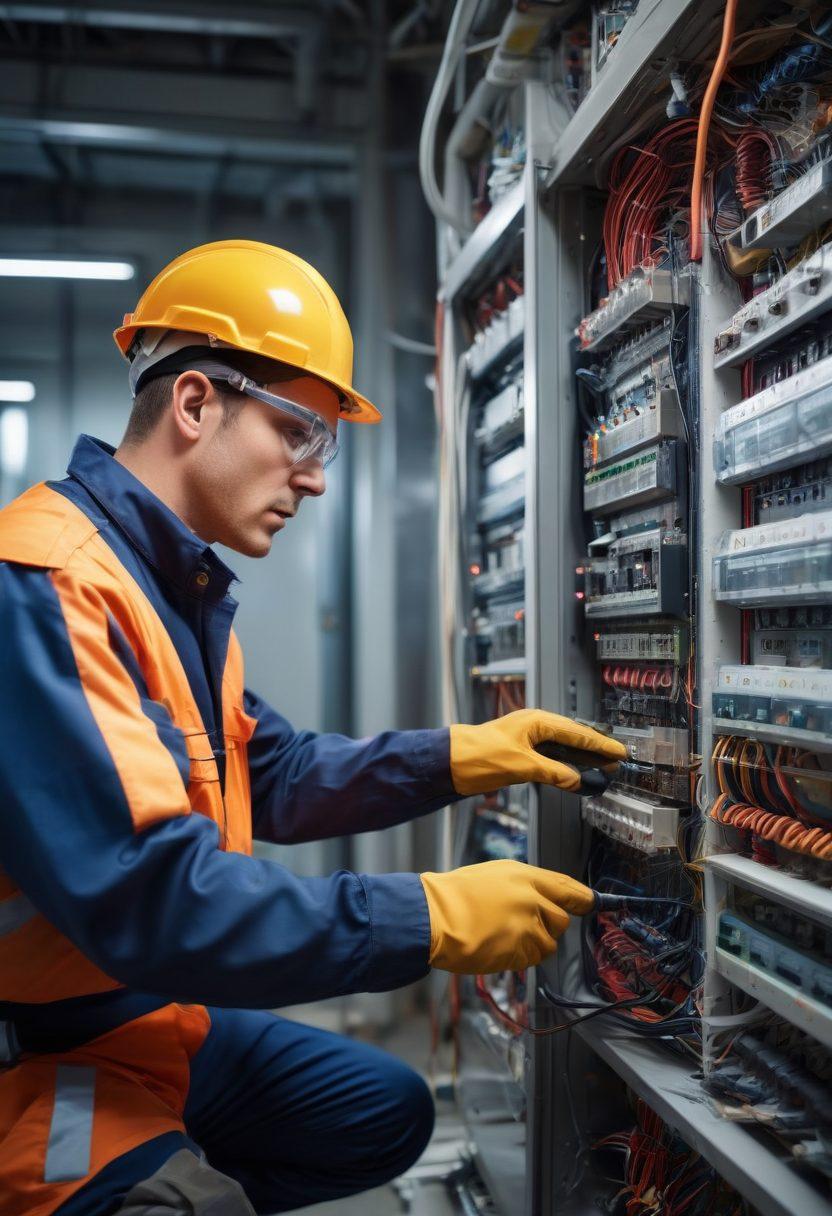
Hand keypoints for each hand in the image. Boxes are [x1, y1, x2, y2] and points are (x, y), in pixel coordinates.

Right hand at [420, 859, 594, 973]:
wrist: (433, 916)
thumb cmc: (455, 895)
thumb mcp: (492, 876)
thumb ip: (523, 886)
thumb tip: (544, 900)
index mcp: (523, 876)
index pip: (565, 886)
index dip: (582, 897)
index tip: (591, 903)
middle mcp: (530, 898)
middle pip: (561, 920)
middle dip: (547, 926)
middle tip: (521, 925)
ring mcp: (526, 926)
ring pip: (548, 943)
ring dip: (533, 944)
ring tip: (504, 936)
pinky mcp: (518, 950)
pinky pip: (532, 959)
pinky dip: (521, 958)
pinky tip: (499, 947)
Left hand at [449, 708, 626, 794]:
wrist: (448, 761)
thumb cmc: (478, 755)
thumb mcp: (521, 766)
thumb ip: (552, 772)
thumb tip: (576, 780)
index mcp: (537, 722)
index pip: (577, 733)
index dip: (600, 745)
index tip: (619, 753)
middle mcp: (534, 726)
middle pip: (573, 737)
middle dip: (595, 750)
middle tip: (615, 762)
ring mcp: (526, 739)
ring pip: (562, 747)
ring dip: (581, 759)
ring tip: (601, 768)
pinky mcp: (519, 752)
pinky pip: (550, 757)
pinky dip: (564, 765)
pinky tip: (572, 774)